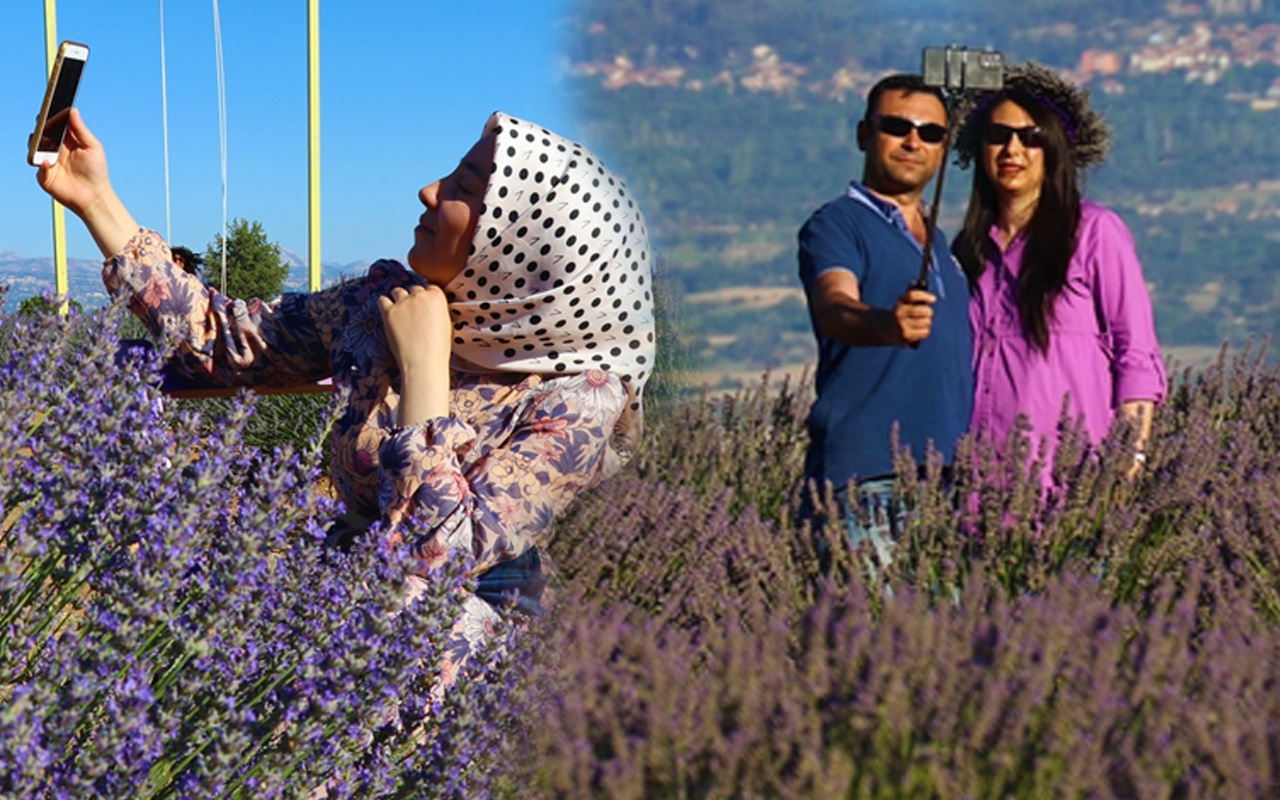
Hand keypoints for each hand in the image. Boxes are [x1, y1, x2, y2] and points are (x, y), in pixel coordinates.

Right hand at [33, 109, 112, 216]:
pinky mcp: (44, 176)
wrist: (94, 196)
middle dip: (40, 127)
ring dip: (36, 143)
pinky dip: (40, 164)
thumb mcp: (92, 147)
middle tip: (43, 122)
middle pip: (40, 133)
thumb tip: (72, 110)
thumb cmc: (96, 171)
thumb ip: (80, 129)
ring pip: (34, 147)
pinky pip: (37, 166)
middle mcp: (54, 149)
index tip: (49, 106)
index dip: (50, 115)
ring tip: (43, 141)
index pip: (53, 124)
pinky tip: (47, 162)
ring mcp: (47, 161)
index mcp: (65, 140)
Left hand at [378, 284, 452, 424]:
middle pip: (414, 289)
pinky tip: (387, 311)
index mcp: (437, 297)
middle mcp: (419, 295)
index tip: (424, 305)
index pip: (429, 288)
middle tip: (412, 311)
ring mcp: (403, 303)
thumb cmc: (438, 348)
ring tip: (399, 311)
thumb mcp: (446, 324)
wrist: (423, 362)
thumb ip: (438, 310)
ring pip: (397, 291)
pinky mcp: (388, 312)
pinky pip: (382, 300)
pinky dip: (384, 304)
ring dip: (398, 298)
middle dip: (413, 298)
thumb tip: (431, 309)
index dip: (426, 296)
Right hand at [894, 288, 935, 344]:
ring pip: (926, 322)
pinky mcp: (905, 336)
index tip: (934, 299)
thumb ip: (912, 291)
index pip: (912, 295)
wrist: (890, 329)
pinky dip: (925, 331)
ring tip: (922, 322)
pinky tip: (920, 330)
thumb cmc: (903, 313)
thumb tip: (914, 281)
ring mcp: (902, 325)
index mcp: (900, 302)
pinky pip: (925, 332)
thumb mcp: (904, 301)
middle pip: (923, 310)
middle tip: (928, 313)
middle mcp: (899, 313)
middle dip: (929, 311)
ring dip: (928, 322)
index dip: (924, 296)